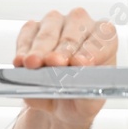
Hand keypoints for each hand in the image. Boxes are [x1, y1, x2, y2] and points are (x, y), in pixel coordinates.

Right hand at [13, 8, 117, 127]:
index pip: (102, 40)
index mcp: (106, 40)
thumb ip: (85, 92)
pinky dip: (24, 48)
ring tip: (32, 64)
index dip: (90, 51)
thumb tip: (73, 79)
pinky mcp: (34, 28)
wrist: (59, 105)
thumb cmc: (80, 99)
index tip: (79, 63)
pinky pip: (29, 32)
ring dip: (40, 48)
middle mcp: (84, 25)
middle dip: (62, 49)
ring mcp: (58, 23)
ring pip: (50, 28)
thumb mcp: (89, 104)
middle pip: (74, 32)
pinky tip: (21, 62)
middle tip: (53, 62)